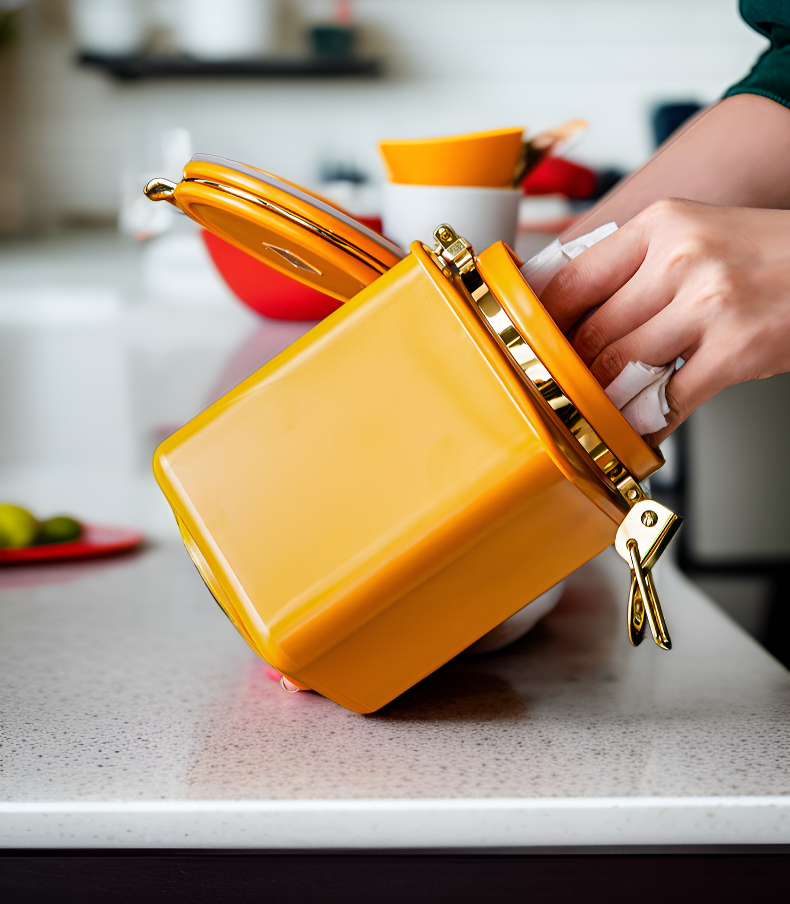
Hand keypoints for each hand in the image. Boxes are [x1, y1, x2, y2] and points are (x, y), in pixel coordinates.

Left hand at [541, 199, 789, 444]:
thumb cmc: (762, 255)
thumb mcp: (691, 235)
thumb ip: (630, 269)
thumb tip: (567, 314)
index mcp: (659, 225)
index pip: (570, 279)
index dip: (540, 323)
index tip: (527, 347)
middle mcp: (680, 257)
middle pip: (591, 331)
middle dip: (572, 371)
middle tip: (562, 390)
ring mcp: (709, 304)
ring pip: (620, 368)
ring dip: (604, 400)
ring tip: (597, 411)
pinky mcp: (735, 350)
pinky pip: (667, 400)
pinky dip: (646, 422)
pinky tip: (639, 429)